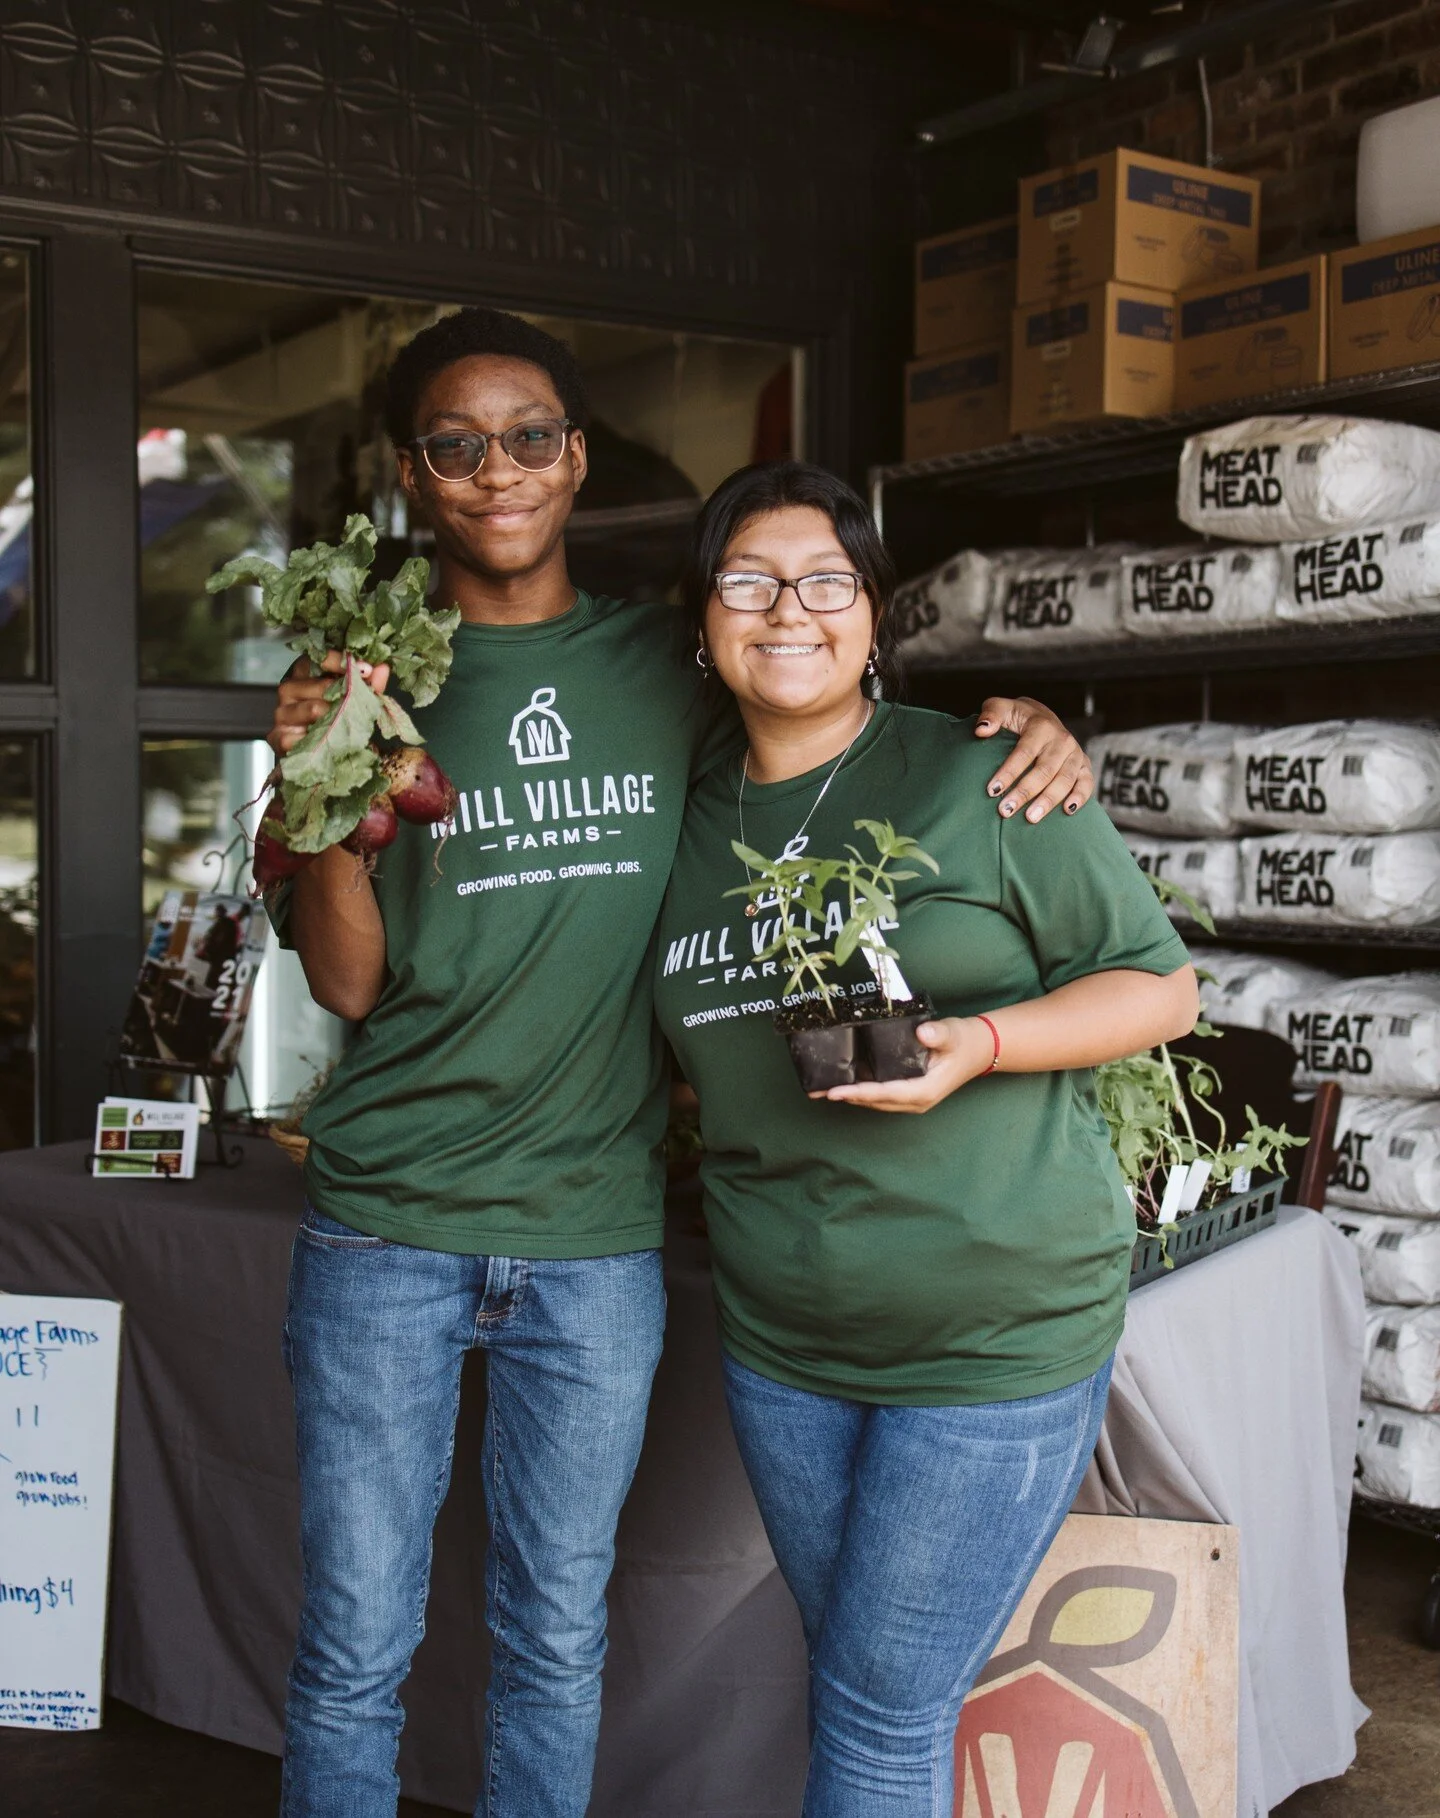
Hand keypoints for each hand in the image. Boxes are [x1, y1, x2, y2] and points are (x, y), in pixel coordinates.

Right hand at [268, 651, 391, 756]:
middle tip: (363, 705)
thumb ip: (368, 683)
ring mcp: (281, 712)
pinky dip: (320, 742)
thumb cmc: (334, 720)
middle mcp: (288, 688)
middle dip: (347, 695)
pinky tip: (327, 744)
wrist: (317, 756)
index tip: (366, 670)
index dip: (343, 662)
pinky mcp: (278, 737)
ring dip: (336, 719)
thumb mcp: (353, 699)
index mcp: (304, 672)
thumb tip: (382, 668)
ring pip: (315, 708)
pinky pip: (304, 735)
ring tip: (346, 727)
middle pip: (322, 685)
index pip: (319, 657)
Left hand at [815, 1017, 993, 1113]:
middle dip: (846, 1097)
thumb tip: (922, 1032)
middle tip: (817, 1091)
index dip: (859, 1093)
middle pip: (875, 1102)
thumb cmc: (963, 1041)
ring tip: (822, 1090)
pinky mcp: (908, 1092)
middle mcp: (916, 1100)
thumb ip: (938, 1033)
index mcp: (924, 1090)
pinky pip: (881, 1095)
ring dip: (851, 1096)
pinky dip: (861, 1091)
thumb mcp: (952, 1033)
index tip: (836, 1092)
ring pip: (876, 1101)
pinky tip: (844, 1082)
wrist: (977, 1049)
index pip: (885, 1093)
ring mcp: (912, 1099)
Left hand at [973, 695, 1091, 821]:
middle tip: (1005, 811)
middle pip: (1044, 770)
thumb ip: (991, 714)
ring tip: (1030, 818)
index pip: (1024, 752)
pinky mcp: (1084, 765)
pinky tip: (1067, 812)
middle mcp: (1062, 740)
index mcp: (1042, 726)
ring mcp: (1075, 753)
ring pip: (1064, 781)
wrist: (1043, 718)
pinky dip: (1080, 797)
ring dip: (1048, 801)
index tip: (992, 790)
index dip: (1009, 772)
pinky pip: (1086, 783)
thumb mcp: (1003, 708)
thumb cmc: (1018, 717)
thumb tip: (981, 730)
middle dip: (1024, 792)